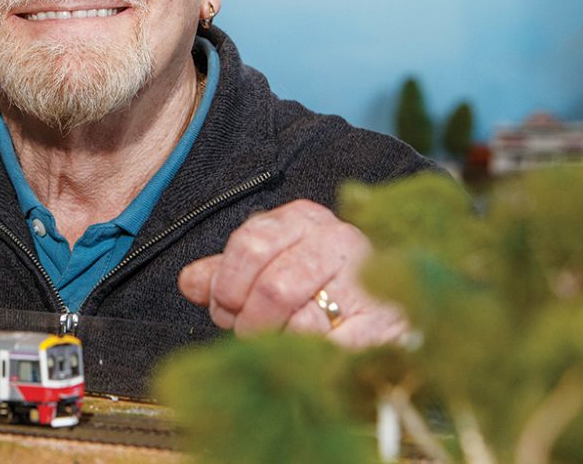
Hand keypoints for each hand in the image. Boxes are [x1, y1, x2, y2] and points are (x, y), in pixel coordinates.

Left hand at [177, 199, 406, 347]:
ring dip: (280, 345)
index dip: (227, 285)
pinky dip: (312, 363)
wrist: (393, 300)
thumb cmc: (315, 283)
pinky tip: (306, 363)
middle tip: (248, 334)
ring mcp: (366, 280)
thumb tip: (189, 282)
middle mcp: (338, 240)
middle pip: (274, 288)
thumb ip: (225, 274)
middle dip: (251, 321)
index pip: (249, 245)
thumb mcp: (267, 265)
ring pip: (303, 323)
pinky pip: (336, 350)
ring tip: (279, 347)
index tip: (225, 308)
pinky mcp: (388, 323)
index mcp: (302, 219)